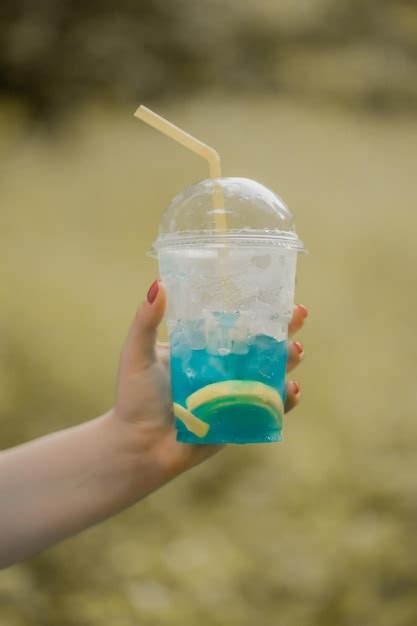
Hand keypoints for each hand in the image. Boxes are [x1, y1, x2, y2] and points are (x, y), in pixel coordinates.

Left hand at [113, 279, 307, 478]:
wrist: (138, 448)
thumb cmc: (135, 399)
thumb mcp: (137, 355)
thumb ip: (145, 322)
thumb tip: (158, 283)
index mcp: (203, 348)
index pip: (235, 323)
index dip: (257, 309)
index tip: (276, 295)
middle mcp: (223, 368)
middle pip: (261, 346)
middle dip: (283, 331)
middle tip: (297, 317)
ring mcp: (235, 394)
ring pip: (270, 374)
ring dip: (287, 361)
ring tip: (294, 352)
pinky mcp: (241, 420)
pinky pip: (269, 409)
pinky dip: (284, 400)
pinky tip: (291, 390)